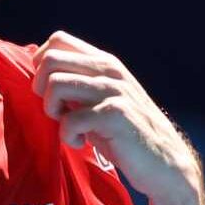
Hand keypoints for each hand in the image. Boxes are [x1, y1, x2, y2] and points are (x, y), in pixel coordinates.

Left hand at [31, 32, 199, 204]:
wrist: (164, 163)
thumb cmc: (126, 134)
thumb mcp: (103, 100)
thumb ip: (80, 85)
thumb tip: (40, 76)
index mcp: (105, 63)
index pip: (59, 41)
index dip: (42, 65)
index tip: (51, 92)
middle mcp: (110, 70)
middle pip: (50, 60)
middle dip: (40, 88)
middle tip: (56, 111)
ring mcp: (114, 91)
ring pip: (55, 84)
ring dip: (52, 111)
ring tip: (69, 127)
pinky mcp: (115, 115)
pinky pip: (69, 120)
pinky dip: (67, 136)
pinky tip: (81, 143)